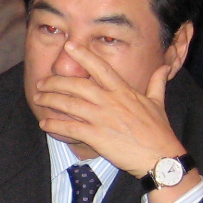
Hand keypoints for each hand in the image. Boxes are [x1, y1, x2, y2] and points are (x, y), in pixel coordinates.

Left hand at [31, 41, 193, 190]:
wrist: (160, 157)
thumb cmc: (159, 131)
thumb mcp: (158, 102)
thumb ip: (157, 83)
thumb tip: (164, 68)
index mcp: (124, 91)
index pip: (100, 67)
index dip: (84, 55)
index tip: (69, 46)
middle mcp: (110, 101)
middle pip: (77, 85)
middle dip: (56, 81)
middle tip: (42, 81)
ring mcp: (102, 118)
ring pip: (70, 104)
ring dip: (51, 99)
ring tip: (38, 97)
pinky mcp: (96, 136)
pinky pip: (70, 127)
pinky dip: (55, 124)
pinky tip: (44, 122)